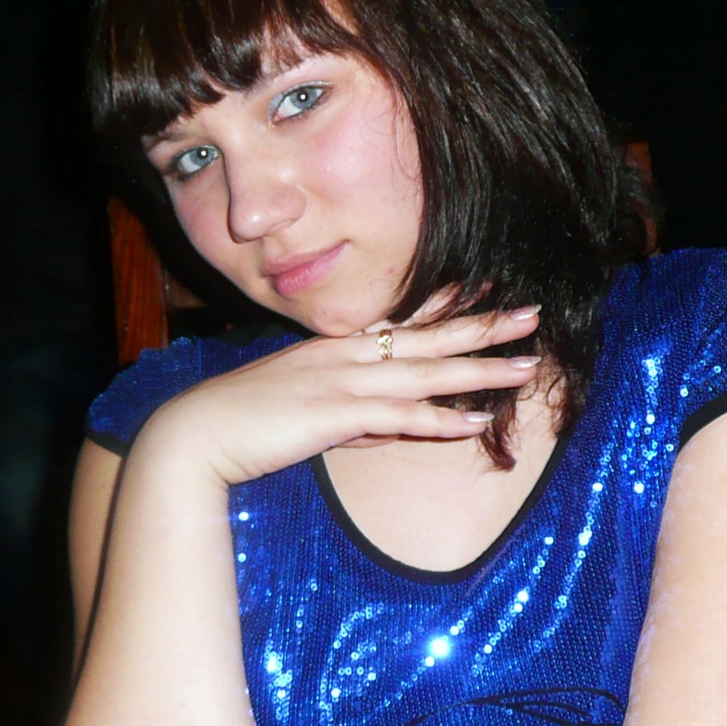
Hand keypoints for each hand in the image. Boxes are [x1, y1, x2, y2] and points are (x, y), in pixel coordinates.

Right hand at [141, 306, 544, 486]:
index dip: (450, 308)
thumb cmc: (247, 422)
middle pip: (428, 337)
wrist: (197, 433)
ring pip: (426, 372)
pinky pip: (400, 414)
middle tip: (530, 314)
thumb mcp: (309, 414)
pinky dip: (441, 417)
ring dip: (479, 370)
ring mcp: (343, 381)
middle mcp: (347, 356)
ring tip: (525, 367)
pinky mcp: (336, 414)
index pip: (406, 323)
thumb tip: (395, 427)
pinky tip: (476, 419)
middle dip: (483, 325)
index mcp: (338, 349)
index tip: (489, 292)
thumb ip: (356, 418)